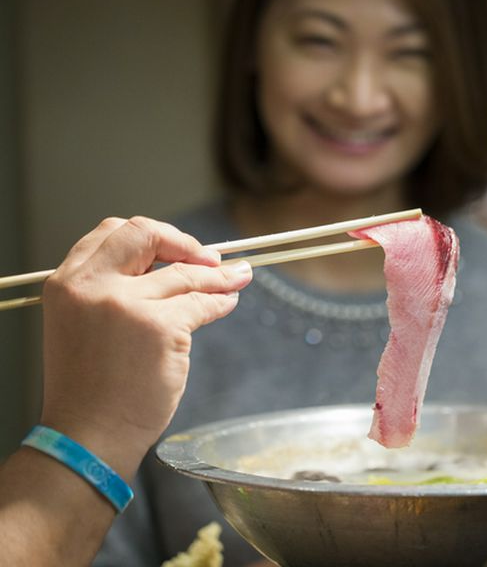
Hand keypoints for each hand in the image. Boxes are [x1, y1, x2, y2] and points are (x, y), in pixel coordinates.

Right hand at [39, 217, 252, 476]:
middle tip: (212, 258)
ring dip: (218, 276)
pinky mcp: (159, 327)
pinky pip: (202, 303)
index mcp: (67, 282)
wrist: (87, 436)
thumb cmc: (91, 389)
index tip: (179, 248)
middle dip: (185, 242)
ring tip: (237, 279)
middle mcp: (92, 286)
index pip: (114, 232)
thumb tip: (177, 264)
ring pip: (184, 274)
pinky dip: (220, 302)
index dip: (154, 235)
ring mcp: (126, 304)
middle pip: (147, 234)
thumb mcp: (85, 325)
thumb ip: (116, 291)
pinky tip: (227, 303)